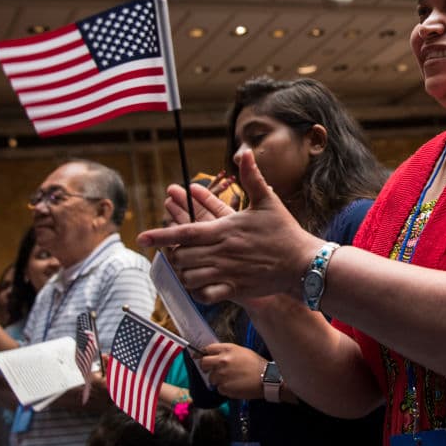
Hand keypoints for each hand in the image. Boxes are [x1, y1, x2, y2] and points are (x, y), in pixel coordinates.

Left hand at [137, 151, 320, 303]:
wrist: (303, 263)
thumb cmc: (284, 231)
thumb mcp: (267, 200)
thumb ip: (252, 177)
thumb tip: (244, 151)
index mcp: (226, 230)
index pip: (185, 232)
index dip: (161, 234)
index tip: (142, 236)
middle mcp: (223, 252)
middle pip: (182, 256)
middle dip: (172, 253)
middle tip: (170, 249)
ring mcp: (228, 273)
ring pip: (190, 276)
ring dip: (182, 271)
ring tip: (181, 265)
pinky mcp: (235, 288)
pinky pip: (205, 294)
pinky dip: (195, 291)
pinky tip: (195, 284)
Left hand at [198, 343, 267, 399]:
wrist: (267, 378)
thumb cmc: (256, 364)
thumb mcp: (242, 351)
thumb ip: (227, 352)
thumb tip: (216, 355)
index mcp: (227, 349)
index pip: (207, 349)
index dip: (204, 353)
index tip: (202, 357)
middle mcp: (222, 361)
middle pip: (203, 363)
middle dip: (206, 367)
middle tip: (212, 370)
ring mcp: (221, 375)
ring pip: (211, 378)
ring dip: (218, 380)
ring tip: (232, 379)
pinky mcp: (224, 387)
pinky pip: (219, 388)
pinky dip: (225, 388)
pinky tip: (235, 386)